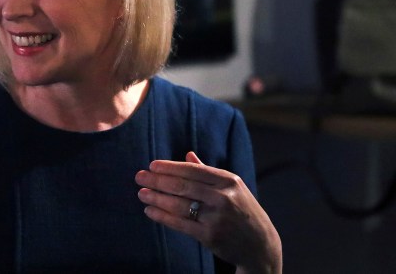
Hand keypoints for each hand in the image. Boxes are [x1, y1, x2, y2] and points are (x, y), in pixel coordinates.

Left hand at [135, 152, 281, 273]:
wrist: (260, 245)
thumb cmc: (241, 210)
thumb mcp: (232, 188)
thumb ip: (208, 172)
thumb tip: (187, 155)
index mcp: (229, 180)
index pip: (193, 170)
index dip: (170, 167)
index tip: (152, 165)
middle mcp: (224, 197)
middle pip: (184, 186)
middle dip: (158, 181)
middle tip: (139, 177)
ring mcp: (217, 217)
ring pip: (180, 205)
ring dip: (157, 198)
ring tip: (142, 194)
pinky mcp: (211, 236)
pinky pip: (181, 224)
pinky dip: (163, 217)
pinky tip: (150, 211)